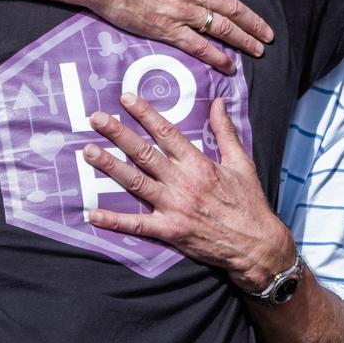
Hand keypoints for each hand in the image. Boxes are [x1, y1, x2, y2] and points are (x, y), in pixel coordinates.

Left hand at [83, 92, 294, 288]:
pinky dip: (114, 220)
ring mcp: (174, 207)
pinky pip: (137, 224)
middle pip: (144, 153)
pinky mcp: (170, 231)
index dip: (145, 113)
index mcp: (198, 163)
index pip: (167, 132)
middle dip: (118, 134)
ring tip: (88, 152)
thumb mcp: (241, 162)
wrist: (255, 244)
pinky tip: (93, 213)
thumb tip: (219, 101)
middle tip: (96, 118)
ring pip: (135, 182)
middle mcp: (183, 182)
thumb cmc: (248, 202)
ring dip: (110, 166)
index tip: (126, 98)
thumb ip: (226, 131)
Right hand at [91, 0, 272, 74]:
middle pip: (233, 7)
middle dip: (254, 22)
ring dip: (243, 40)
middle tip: (268, 35)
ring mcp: (182, 12)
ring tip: (257, 51)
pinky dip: (217, 57)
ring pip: (222, 28)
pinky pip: (199, 46)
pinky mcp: (168, 30)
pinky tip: (229, 66)